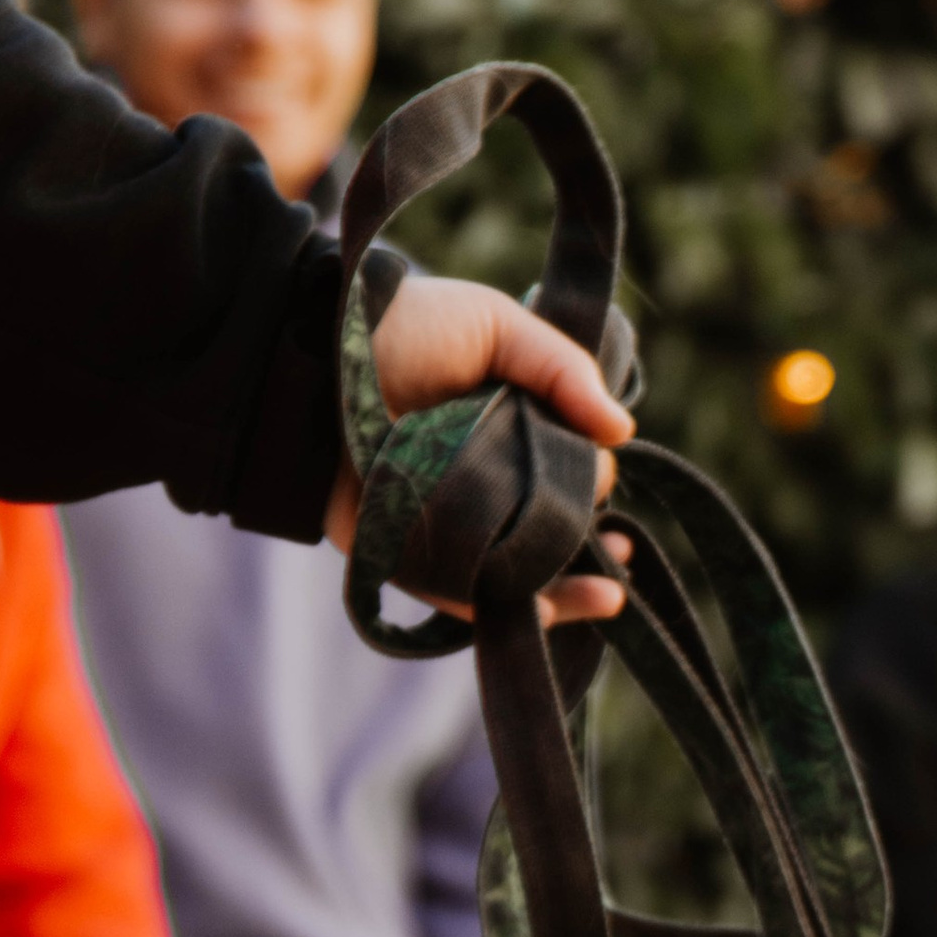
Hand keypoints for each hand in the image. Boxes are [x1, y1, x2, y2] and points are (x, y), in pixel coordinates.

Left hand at [326, 277, 634, 626]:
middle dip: (589, 539)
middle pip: (551, 523)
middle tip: (617, 548)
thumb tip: (621, 430)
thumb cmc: (401, 327)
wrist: (314, 359)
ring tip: (608, 598)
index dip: (592, 471)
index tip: (600, 464)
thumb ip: (563, 368)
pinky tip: (551, 611)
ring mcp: (447, 519)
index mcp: (505, 423)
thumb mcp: (494, 325)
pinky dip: (506, 608)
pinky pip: (463, 595)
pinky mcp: (408, 554)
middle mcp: (480, 474)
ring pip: (518, 569)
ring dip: (568, 590)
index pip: (568, 462)